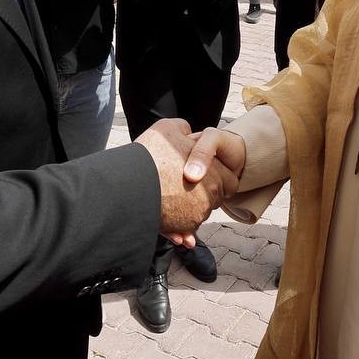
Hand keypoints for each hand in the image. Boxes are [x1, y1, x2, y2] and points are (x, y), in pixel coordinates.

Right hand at [136, 118, 237, 243]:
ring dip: (192, 210)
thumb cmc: (148, 155)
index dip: (218, 177)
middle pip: (216, 198)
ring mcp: (198, 211)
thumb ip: (183, 129)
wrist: (129, 184)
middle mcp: (210, 192)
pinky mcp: (185, 226)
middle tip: (187, 188)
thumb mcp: (167, 128)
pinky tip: (171, 218)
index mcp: (213, 169)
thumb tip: (187, 132)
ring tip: (174, 201)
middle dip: (206, 195)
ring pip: (201, 213)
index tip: (202, 176)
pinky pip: (188, 229)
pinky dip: (181, 227)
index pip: (229, 179)